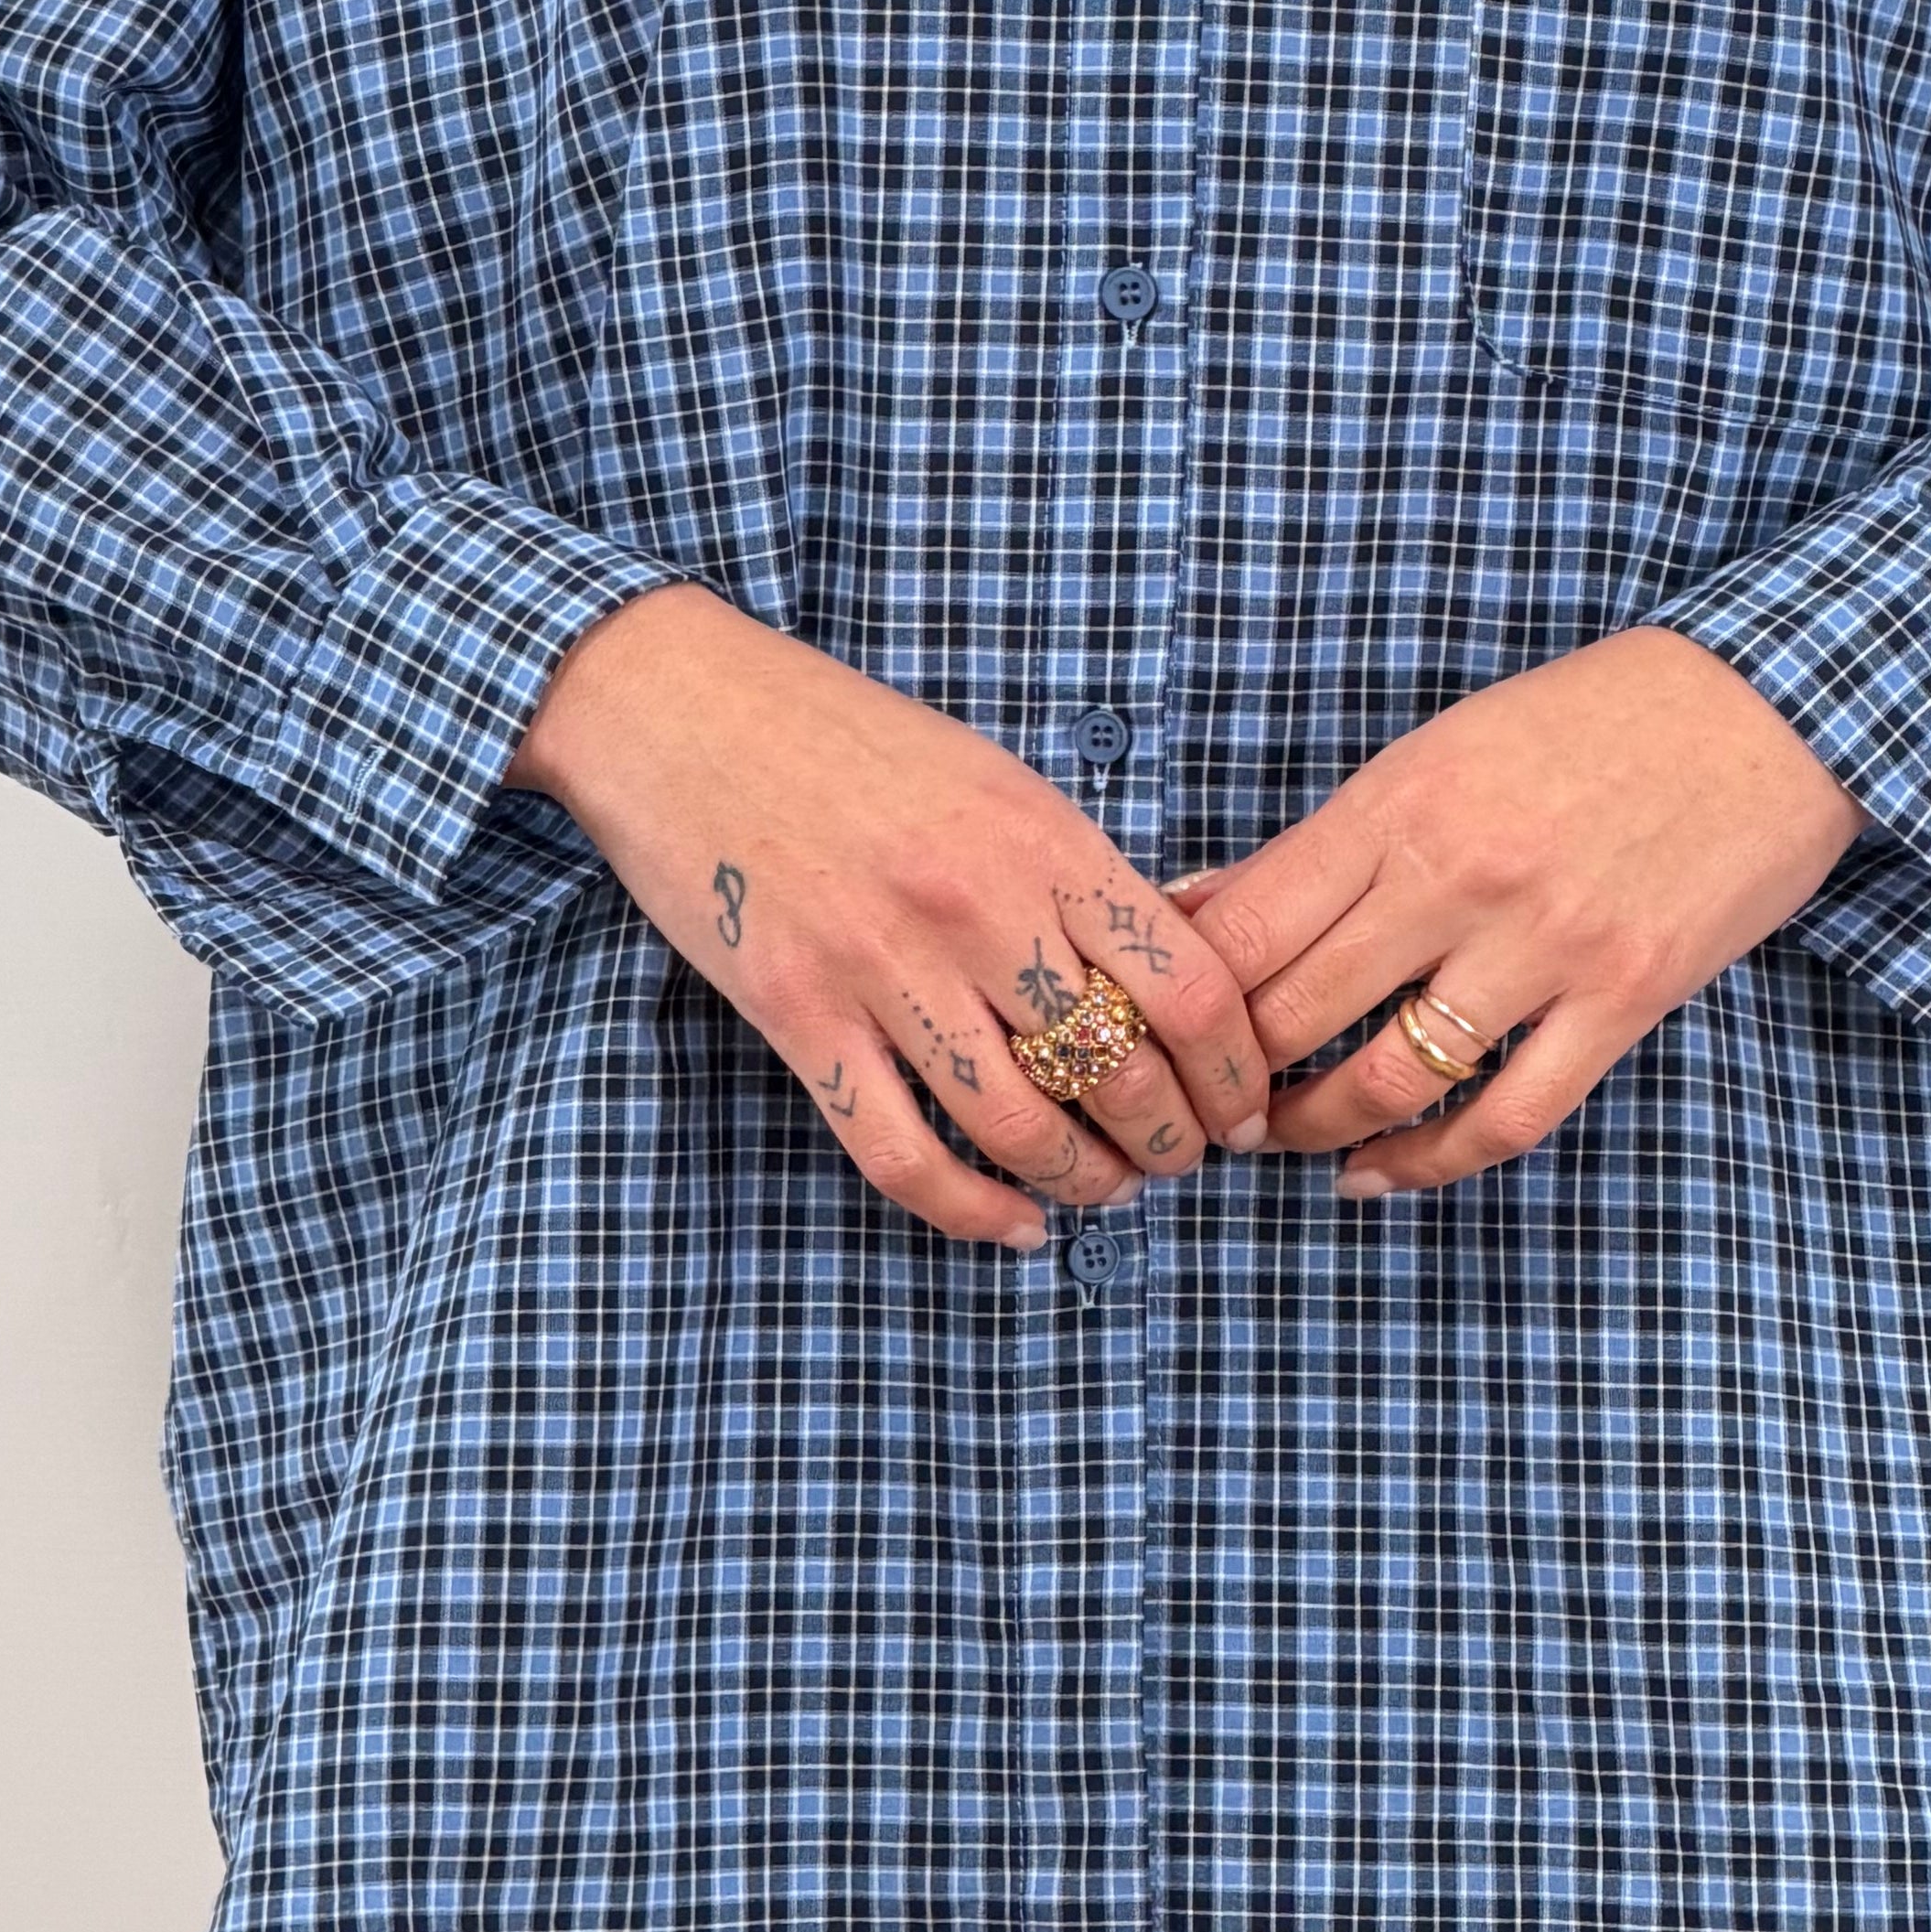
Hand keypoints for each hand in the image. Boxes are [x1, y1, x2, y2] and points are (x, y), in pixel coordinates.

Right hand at [511, 585, 1277, 1250]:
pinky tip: (1014, 1225)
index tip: (1246, 1110)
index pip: (1189, 987)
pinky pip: (903, 1152)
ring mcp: (881, 964)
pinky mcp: (798, 1013)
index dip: (1238, 1074)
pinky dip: (972, 1210)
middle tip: (1179, 1162)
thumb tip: (1173, 970)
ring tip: (1105, 1192)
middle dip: (1169, 1143)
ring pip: (1019, 1125)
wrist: (684, 706)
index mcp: (1041, 835)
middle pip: (1120, 1071)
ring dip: (1082, 1183)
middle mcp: (975, 903)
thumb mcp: (992, 778)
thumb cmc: (846, 737)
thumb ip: (1075, 873)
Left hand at [1165, 628, 1861, 1202]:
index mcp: (1403, 801)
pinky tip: (1383, 1174)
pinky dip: (1430, 1164)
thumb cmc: (1591, 720)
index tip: (1161, 1029)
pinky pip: (1507, 1117)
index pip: (1250, 925)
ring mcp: (1547, 945)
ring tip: (1285, 1142)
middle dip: (1233, 1078)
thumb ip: (1334, 839)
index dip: (1187, 998)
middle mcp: (1462, 875)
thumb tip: (1207, 903)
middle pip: (1298, 1011)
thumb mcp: (1443, 747)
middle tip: (1205, 1105)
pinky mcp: (1623, 1000)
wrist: (1767, 709)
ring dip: (1317, 1129)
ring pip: (1390, 1079)